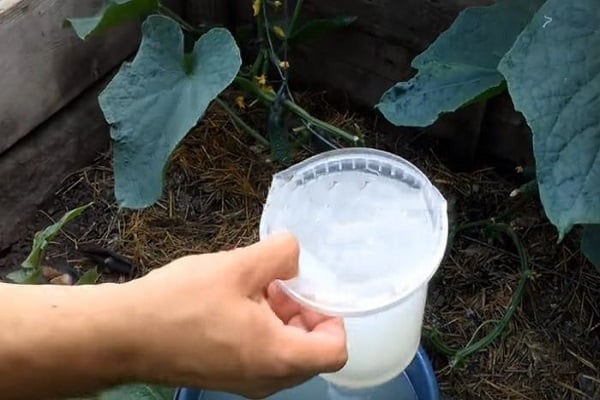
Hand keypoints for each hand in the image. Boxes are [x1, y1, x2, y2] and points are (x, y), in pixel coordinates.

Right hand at [124, 232, 346, 397]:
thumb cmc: (179, 303)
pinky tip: (235, 304)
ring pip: (288, 353)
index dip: (332, 315)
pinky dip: (263, 331)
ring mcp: (246, 384)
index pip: (336, 349)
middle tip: (277, 284)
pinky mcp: (228, 379)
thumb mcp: (237, 267)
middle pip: (313, 350)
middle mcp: (268, 380)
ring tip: (253, 289)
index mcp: (277, 356)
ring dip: (282, 319)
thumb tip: (297, 253)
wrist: (123, 336)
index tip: (306, 289)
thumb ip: (280, 254)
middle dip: (303, 313)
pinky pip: (264, 358)